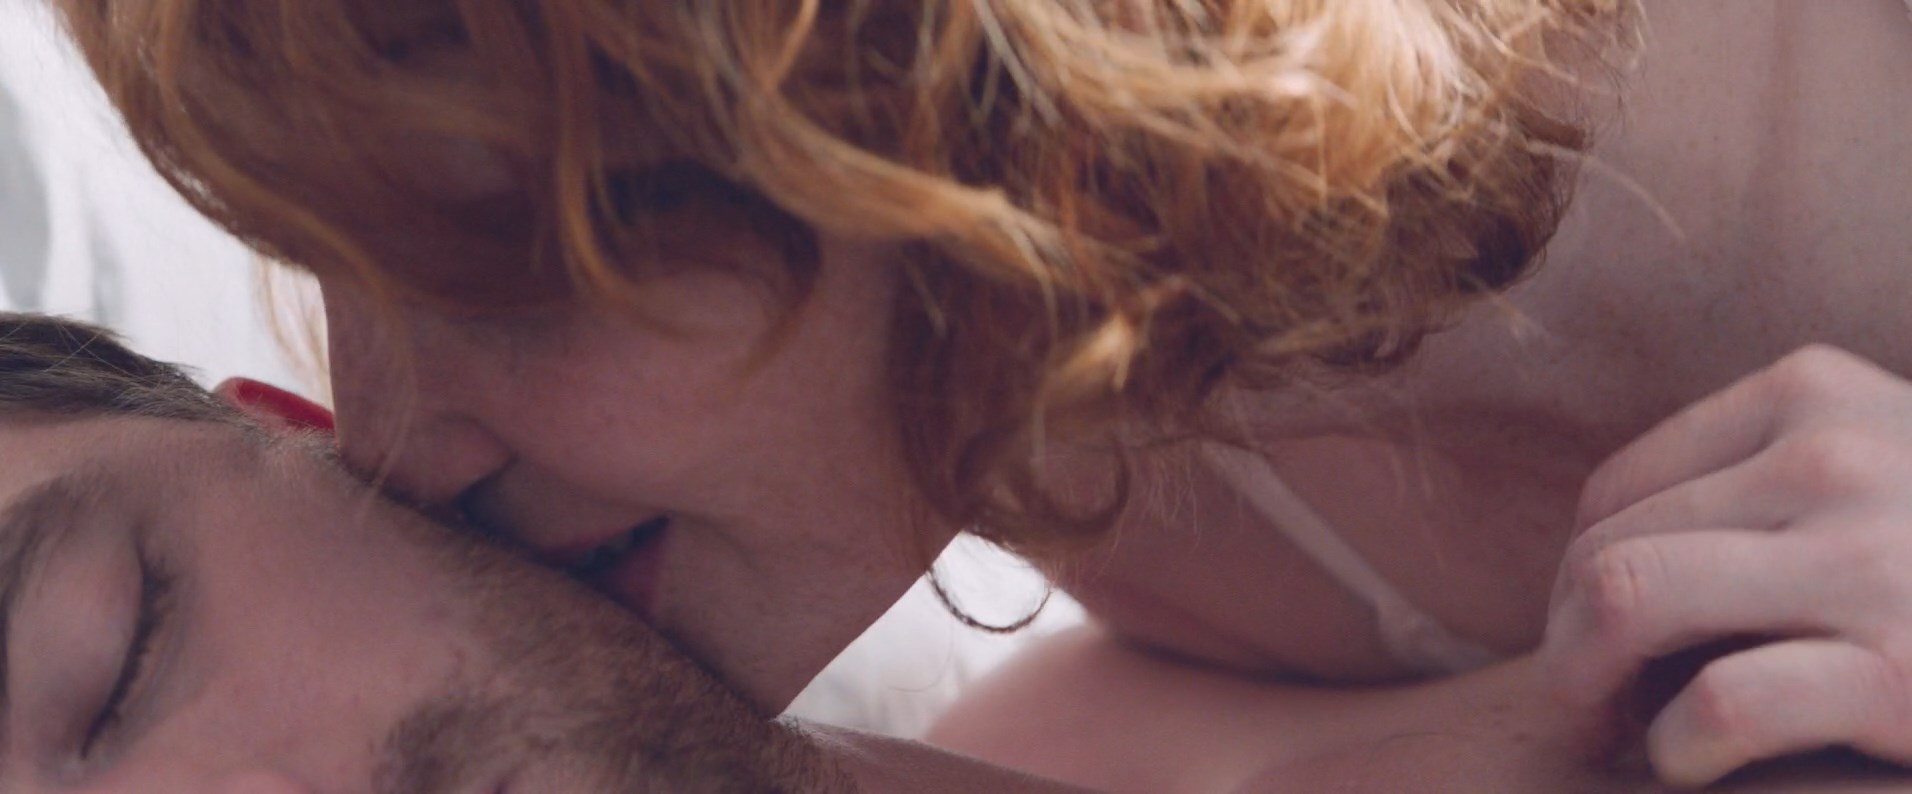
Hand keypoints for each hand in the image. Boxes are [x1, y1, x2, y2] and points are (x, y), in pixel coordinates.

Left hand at [1542, 345, 1911, 787]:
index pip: (1614, 494)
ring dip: (1592, 691)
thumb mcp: (1875, 483)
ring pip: (1625, 600)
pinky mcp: (1905, 673)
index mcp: (1816, 394)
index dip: (1577, 587)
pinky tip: (1694, 765)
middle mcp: (1837, 453)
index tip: (1600, 653)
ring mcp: (1875, 559)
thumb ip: (1767, 485)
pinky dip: (1675, 748)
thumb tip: (1595, 564)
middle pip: (1604, 552)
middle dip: (1570, 649)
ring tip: (1624, 736)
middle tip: (1591, 716)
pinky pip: (1715, 704)